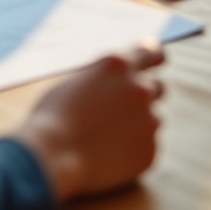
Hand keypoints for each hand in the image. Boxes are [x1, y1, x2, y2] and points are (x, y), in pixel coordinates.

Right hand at [16, 45, 164, 201]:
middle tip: (126, 107)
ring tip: (106, 138)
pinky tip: (108, 156)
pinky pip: (146, 147)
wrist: (52, 157)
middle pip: (158, 86)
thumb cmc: (53, 118)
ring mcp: (148, 120)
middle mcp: (140, 88)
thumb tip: (115, 83)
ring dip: (137, 124)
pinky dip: (132, 150)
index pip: (152, 52)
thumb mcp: (76, 82)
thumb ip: (104, 78)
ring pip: (152, 119)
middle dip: (145, 95)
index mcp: (119, 66)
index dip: (155, 56)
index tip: (158, 59)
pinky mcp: (150, 150)